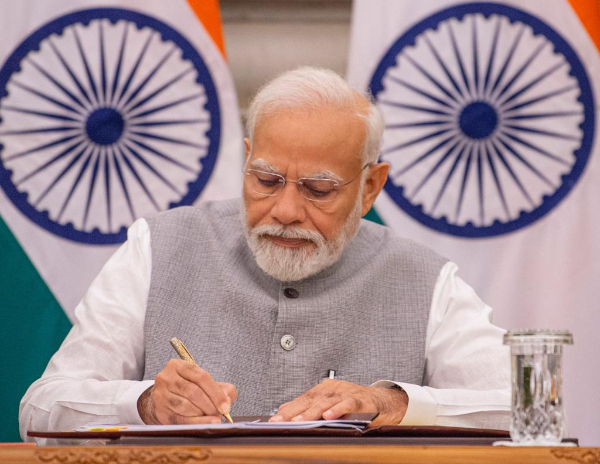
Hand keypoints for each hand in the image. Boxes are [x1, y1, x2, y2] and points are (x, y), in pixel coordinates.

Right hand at [137, 359, 236, 424]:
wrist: (166, 399)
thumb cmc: (189, 389)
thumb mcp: (206, 383)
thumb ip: (223, 388)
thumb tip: (227, 400)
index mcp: (178, 365)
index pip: (201, 376)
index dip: (216, 392)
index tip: (226, 406)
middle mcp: (166, 377)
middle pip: (193, 391)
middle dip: (210, 405)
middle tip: (220, 414)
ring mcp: (160, 394)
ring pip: (186, 406)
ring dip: (202, 414)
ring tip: (212, 417)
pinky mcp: (160, 410)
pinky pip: (180, 419)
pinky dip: (195, 422)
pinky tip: (205, 424)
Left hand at [269, 380, 407, 425]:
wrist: (383, 401)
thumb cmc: (354, 404)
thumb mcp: (329, 403)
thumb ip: (308, 405)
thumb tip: (283, 409)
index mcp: (322, 390)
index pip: (301, 400)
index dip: (287, 411)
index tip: (273, 421)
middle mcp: (332, 389)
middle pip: (309, 400)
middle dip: (294, 412)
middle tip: (280, 422)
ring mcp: (345, 392)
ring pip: (326, 402)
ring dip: (312, 412)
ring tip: (300, 421)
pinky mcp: (360, 399)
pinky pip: (348, 403)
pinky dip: (338, 409)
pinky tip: (329, 416)